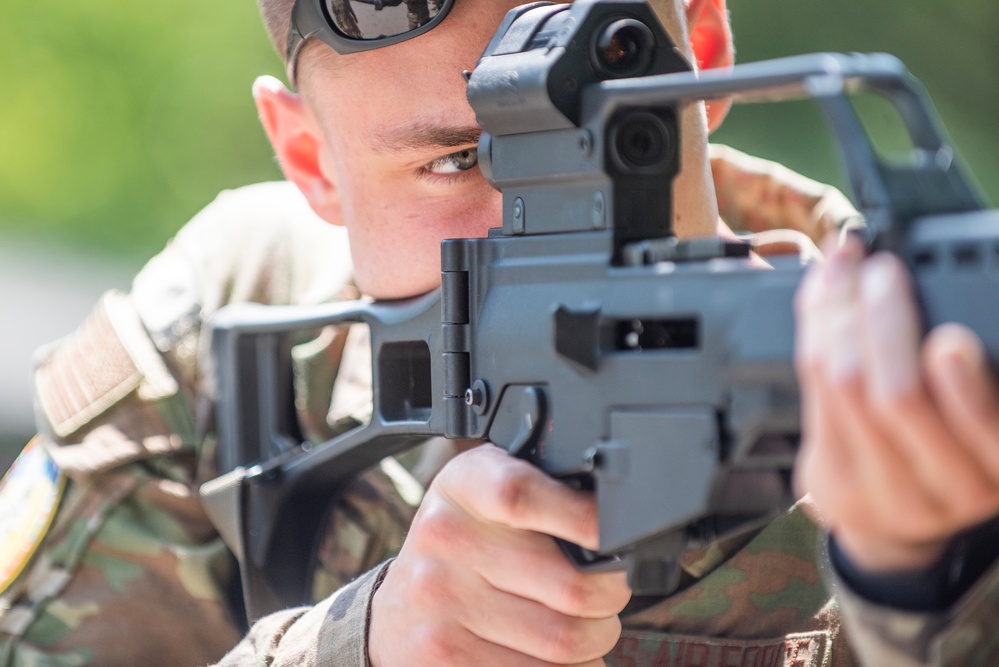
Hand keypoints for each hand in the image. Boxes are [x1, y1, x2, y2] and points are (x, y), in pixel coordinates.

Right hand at [368, 444, 630, 666]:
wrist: (396, 613)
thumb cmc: (464, 548)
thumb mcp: (487, 498)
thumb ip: (544, 491)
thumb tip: (619, 517)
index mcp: (464, 485)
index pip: (522, 495)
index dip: (584, 518)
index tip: (619, 534)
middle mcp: (444, 539)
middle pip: (571, 584)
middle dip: (612, 597)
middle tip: (609, 593)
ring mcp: (440, 604)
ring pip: (565, 641)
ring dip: (595, 641)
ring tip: (587, 627)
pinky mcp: (442, 659)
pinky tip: (555, 657)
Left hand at [794, 236, 998, 572]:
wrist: (897, 518)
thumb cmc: (949, 445)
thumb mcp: (980, 416)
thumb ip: (972, 362)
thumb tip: (923, 287)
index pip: (989, 428)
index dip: (968, 387)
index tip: (950, 341)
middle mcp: (954, 486)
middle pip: (899, 396)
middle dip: (886, 319)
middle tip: (882, 271)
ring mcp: (887, 489)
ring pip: (845, 383)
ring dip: (839, 311)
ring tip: (844, 268)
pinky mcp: (833, 479)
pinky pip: (812, 385)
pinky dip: (814, 327)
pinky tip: (821, 296)